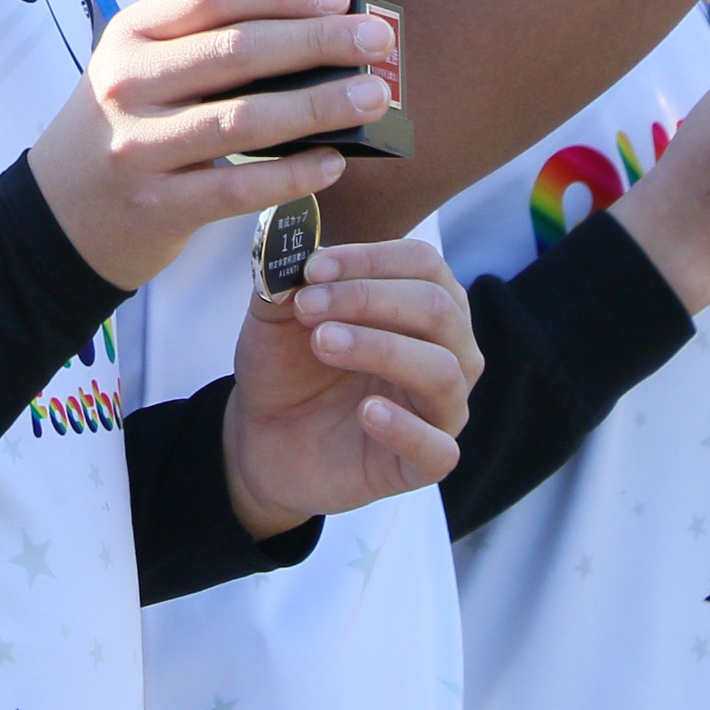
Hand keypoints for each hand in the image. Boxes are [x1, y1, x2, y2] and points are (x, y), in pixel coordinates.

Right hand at [26, 0, 377, 288]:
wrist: (60, 211)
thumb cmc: (124, 126)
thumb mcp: (143, 69)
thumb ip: (208, 45)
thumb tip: (315, 24)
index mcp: (130, 35)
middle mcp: (129, 83)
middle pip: (237, 51)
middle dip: (318, 41)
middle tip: (377, 40)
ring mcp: (139, 146)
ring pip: (245, 119)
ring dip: (319, 106)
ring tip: (372, 97)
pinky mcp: (157, 205)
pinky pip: (239, 187)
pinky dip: (293, 174)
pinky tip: (333, 162)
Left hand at [225, 237, 479, 535]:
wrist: (261, 436)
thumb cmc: (286, 365)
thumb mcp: (277, 313)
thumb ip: (287, 276)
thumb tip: (296, 245)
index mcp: (421, 305)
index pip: (422, 264)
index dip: (369, 259)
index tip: (313, 267)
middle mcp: (447, 352)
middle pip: (438, 308)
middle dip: (367, 298)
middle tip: (308, 308)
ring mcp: (440, 409)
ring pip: (441, 369)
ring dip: (379, 347)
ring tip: (323, 343)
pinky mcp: (423, 464)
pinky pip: (439, 448)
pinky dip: (404, 427)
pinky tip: (366, 412)